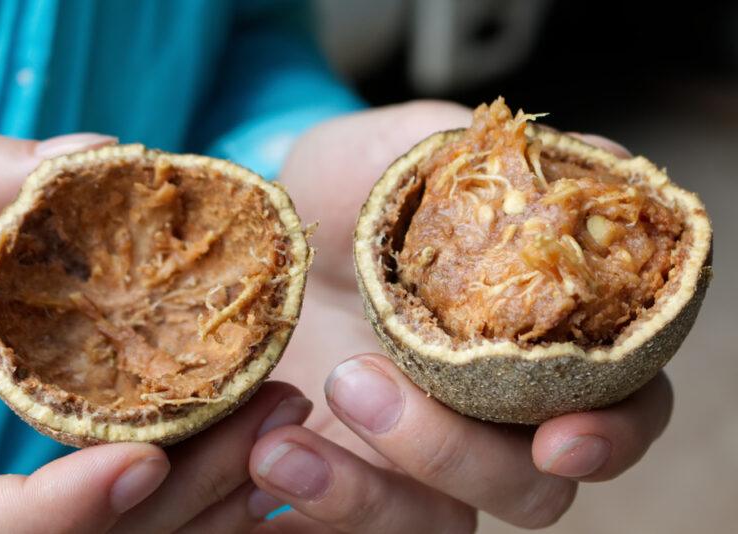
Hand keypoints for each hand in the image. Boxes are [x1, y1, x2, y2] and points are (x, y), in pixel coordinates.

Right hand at [0, 136, 314, 532]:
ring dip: (214, 498)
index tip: (142, 461)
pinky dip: (199, 502)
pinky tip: (258, 448)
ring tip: (287, 415)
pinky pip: (138, 531)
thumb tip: (94, 151)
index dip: (56, 517)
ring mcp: (15, 526)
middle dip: (186, 496)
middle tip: (275, 412)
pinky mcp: (52, 515)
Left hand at [254, 101, 673, 531]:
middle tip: (357, 379)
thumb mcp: (401, 148)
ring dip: (372, 495)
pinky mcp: (359, 475)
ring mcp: (426, 450)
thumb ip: (489, 153)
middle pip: (533, 485)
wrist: (257, 229)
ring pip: (446, 523)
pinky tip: (265, 454)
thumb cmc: (347, 185)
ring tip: (280, 442)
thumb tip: (595, 159)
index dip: (613, 432)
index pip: (621, 401)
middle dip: (456, 456)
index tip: (559, 437)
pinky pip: (362, 527)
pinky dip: (323, 503)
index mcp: (538, 332)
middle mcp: (496, 407)